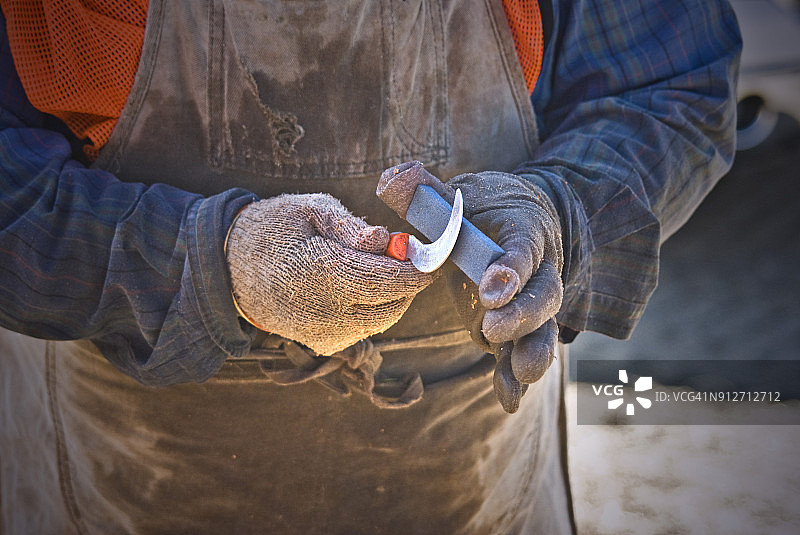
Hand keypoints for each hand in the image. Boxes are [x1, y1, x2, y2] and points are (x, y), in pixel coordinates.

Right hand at [225, 193, 433, 355]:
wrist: (230, 267)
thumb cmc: (274, 228)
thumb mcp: (311, 209)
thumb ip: (352, 227)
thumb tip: (388, 241)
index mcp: (324, 272)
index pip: (391, 279)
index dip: (420, 269)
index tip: (435, 255)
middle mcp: (326, 310)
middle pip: (394, 303)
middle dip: (407, 280)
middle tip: (404, 254)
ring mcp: (324, 332)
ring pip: (383, 319)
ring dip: (392, 295)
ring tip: (376, 268)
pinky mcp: (321, 343)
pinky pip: (364, 329)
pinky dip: (373, 309)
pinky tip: (356, 289)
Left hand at [446, 171, 563, 412]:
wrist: (514, 220)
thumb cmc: (482, 206)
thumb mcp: (457, 192)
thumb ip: (425, 191)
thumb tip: (390, 180)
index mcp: (524, 230)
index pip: (525, 249)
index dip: (512, 269)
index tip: (492, 287)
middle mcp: (537, 269)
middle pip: (544, 294)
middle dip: (522, 315)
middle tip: (492, 328)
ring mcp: (528, 301)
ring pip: (542, 329)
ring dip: (532, 351)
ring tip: (518, 374)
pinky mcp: (515, 326)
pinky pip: (520, 351)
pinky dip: (515, 376)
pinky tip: (509, 400)